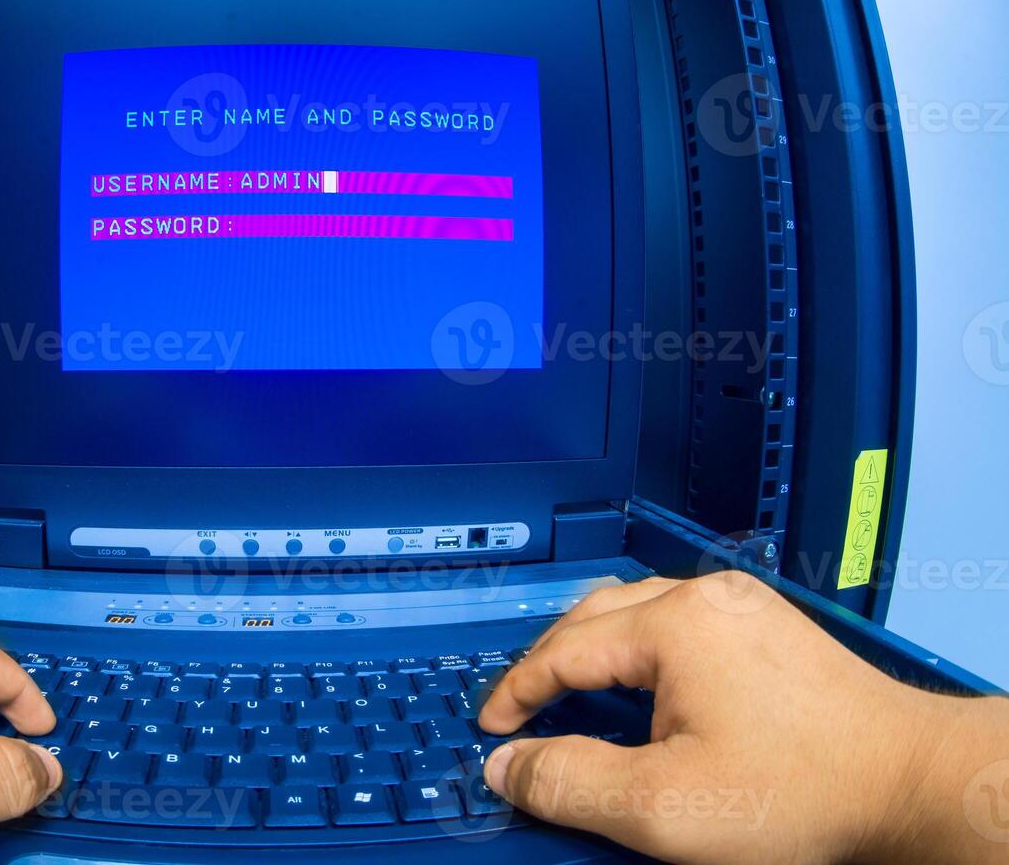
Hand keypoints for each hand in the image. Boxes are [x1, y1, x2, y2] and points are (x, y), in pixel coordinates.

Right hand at [479, 572, 1008, 863]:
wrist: (913, 785)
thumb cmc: (805, 793)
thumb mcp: (664, 806)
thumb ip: (570, 783)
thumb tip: (508, 767)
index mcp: (672, 626)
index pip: (563, 650)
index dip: (517, 692)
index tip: (493, 729)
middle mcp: (705, 600)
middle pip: (594, 615)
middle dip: (548, 661)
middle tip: (522, 708)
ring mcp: (744, 608)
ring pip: (638, 611)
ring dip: (595, 650)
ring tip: (573, 695)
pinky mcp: (772, 629)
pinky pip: (681, 622)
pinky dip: (642, 650)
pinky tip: (646, 689)